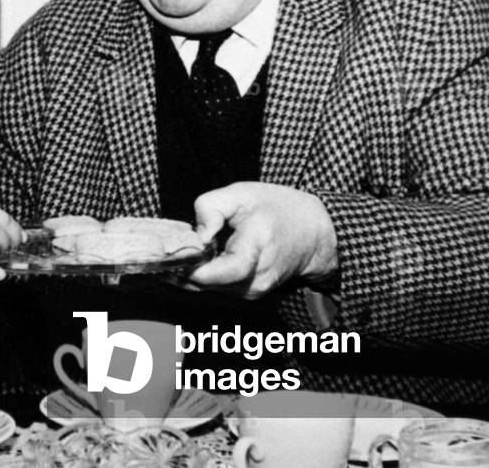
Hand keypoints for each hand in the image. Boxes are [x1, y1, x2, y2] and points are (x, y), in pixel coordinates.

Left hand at [188, 181, 337, 296]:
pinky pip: (216, 288)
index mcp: (256, 248)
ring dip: (194, 270)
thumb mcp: (241, 193)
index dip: (194, 266)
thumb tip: (195, 236)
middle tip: (176, 244)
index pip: (224, 271)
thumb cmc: (276, 209)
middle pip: (206, 282)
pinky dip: (205, 274)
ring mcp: (253, 291)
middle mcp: (256, 279)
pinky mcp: (249, 295)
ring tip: (196, 246)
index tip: (178, 250)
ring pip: (207, 288)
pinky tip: (208, 255)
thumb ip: (211, 208)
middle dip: (185, 265)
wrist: (313, 232)